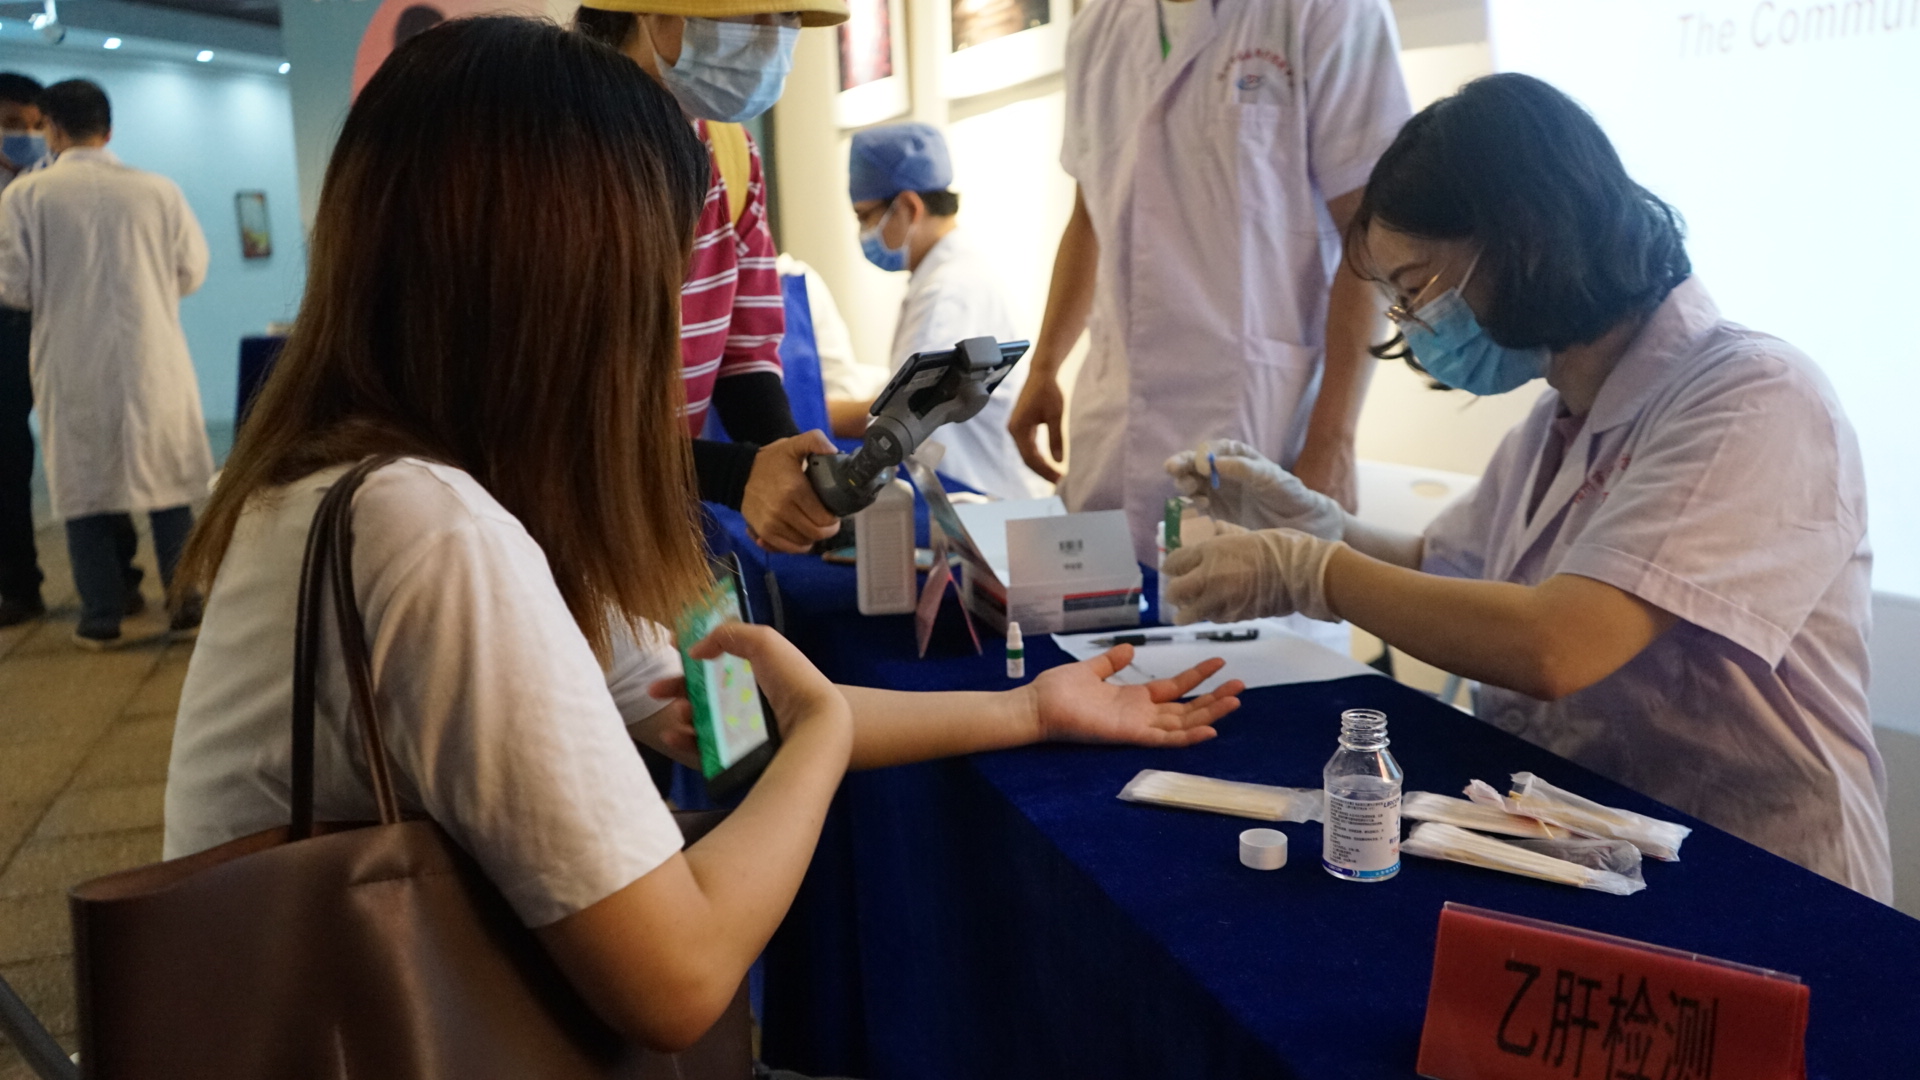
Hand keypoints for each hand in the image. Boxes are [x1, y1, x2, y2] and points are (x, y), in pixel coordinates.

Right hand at [648, 622, 851, 748]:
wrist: (813, 724)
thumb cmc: (791, 679)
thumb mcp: (763, 641)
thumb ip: (727, 634)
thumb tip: (695, 650)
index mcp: (753, 671)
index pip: (716, 660)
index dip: (692, 655)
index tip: (669, 650)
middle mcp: (746, 699)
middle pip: (702, 692)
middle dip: (676, 688)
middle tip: (655, 689)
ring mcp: (741, 729)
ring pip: (700, 720)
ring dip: (682, 713)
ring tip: (680, 713)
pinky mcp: (736, 755)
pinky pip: (704, 748)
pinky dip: (685, 741)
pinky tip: (674, 735)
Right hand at [743, 431, 843, 552]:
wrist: (740, 474)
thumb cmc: (772, 461)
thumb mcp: (793, 444)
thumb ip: (815, 441)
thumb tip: (832, 450)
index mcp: (794, 489)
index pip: (824, 518)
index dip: (834, 518)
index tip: (835, 512)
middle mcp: (782, 510)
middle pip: (816, 533)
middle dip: (828, 530)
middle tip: (829, 522)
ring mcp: (771, 524)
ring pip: (803, 543)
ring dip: (813, 537)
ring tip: (814, 526)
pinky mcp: (763, 533)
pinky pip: (787, 549)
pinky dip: (798, 545)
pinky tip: (801, 535)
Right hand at [1007, 367, 1066, 482]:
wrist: (1046, 369)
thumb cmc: (1051, 388)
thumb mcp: (1058, 415)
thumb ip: (1057, 440)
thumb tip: (1059, 463)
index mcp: (1019, 428)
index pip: (1030, 458)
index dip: (1045, 470)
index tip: (1060, 477)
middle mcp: (1015, 429)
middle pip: (1027, 458)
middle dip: (1042, 471)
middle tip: (1059, 480)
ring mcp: (1018, 427)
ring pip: (1028, 453)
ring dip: (1041, 465)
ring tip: (1055, 475)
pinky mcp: (1024, 423)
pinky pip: (1030, 446)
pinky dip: (1039, 455)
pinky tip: (1049, 461)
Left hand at [1028, 647, 1244, 746]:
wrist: (1037, 705)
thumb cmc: (1059, 691)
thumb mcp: (1091, 670)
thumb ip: (1112, 662)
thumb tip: (1130, 647)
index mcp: (1134, 698)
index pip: (1175, 688)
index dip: (1198, 676)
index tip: (1220, 662)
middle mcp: (1141, 714)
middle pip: (1187, 708)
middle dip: (1214, 698)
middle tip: (1240, 687)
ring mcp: (1137, 726)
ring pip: (1182, 723)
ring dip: (1209, 714)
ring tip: (1235, 702)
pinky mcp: (1129, 735)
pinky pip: (1164, 739)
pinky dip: (1187, 736)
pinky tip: (1210, 730)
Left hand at [1162, 529, 1344, 623]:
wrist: (1301, 572)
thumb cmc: (1279, 546)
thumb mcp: (1246, 534)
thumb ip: (1225, 536)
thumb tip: (1214, 529)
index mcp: (1211, 551)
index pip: (1174, 562)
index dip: (1172, 566)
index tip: (1174, 568)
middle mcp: (1209, 576)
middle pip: (1174, 591)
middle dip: (1175, 592)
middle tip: (1181, 591)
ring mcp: (1220, 599)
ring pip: (1188, 613)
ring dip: (1188, 611)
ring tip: (1192, 609)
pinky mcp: (1234, 615)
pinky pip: (1213, 618)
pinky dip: (1212, 615)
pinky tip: (1218, 609)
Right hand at [1163, 439, 1347, 538]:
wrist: (1300, 524)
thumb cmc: (1288, 493)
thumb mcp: (1270, 477)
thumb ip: (1243, 468)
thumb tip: (1215, 463)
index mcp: (1236, 456)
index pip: (1211, 449)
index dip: (1201, 454)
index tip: (1201, 465)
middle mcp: (1221, 472)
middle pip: (1194, 464)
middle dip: (1181, 464)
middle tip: (1172, 469)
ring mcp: (1216, 492)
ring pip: (1191, 483)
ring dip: (1184, 484)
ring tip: (1188, 490)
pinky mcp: (1215, 513)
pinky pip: (1196, 506)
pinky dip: (1191, 505)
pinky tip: (1198, 507)